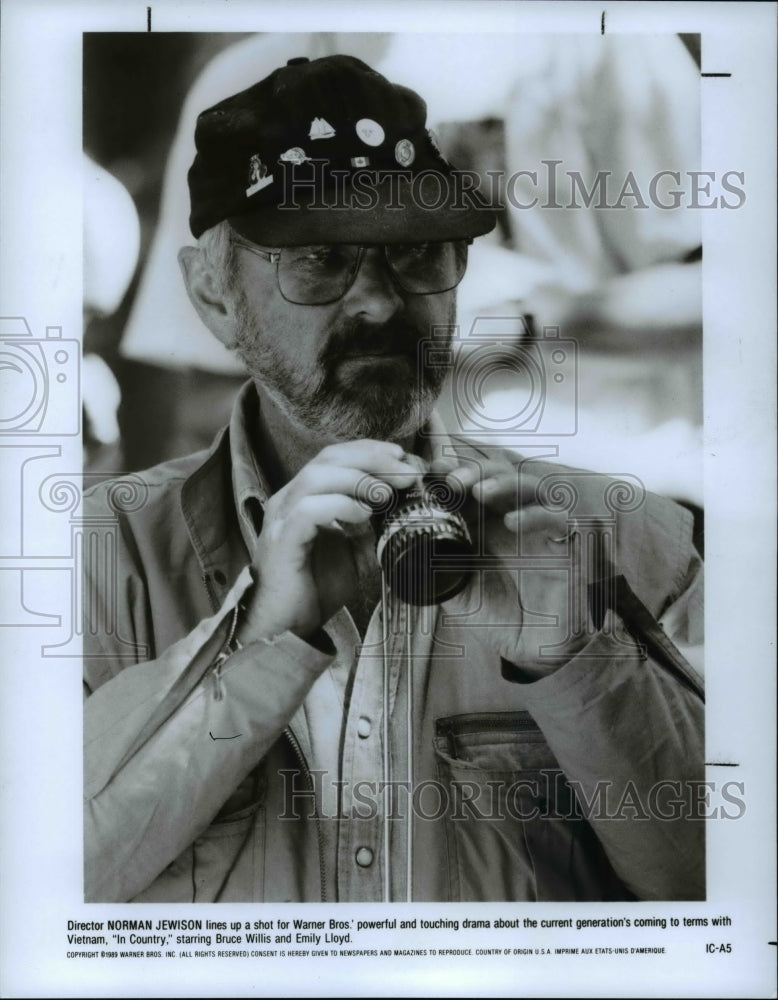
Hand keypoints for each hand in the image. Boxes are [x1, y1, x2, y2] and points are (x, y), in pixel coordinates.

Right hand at [242, 440, 418, 642]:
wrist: (286, 627)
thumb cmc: (312, 589)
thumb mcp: (353, 554)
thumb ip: (370, 531)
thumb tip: (400, 513)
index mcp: (305, 497)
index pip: (337, 457)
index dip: (371, 452)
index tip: (404, 459)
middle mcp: (290, 500)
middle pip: (329, 458)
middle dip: (372, 459)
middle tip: (406, 471)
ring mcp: (282, 517)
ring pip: (318, 477)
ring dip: (359, 479)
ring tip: (387, 493)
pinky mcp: (282, 539)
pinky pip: (309, 509)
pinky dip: (340, 505)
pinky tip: (364, 515)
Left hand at [432, 456, 595, 677]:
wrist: (531, 648)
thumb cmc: (497, 616)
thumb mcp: (457, 593)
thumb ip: (435, 571)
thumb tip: (403, 553)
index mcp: (484, 524)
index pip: (471, 485)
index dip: (453, 473)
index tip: (430, 472)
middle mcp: (512, 519)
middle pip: (499, 476)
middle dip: (475, 470)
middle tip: (453, 479)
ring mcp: (539, 529)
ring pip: (529, 487)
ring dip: (504, 482)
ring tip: (479, 491)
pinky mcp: (564, 546)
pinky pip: (556, 519)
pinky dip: (536, 515)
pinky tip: (513, 522)